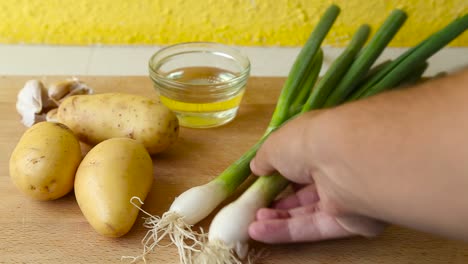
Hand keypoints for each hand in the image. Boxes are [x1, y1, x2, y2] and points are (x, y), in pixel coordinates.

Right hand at [248, 111, 385, 243]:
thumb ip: (265, 158)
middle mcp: (336, 166)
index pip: (302, 156)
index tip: (261, 178)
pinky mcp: (351, 221)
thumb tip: (257, 167)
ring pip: (308, 210)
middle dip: (279, 198)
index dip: (281, 169)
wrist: (345, 161)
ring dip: (279, 216)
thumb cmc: (308, 142)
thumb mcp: (275, 145)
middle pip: (305, 187)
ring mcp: (345, 194)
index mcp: (322, 140)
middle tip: (256, 205)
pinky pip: (315, 227)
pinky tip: (260, 231)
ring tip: (253, 221)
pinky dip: (287, 230)